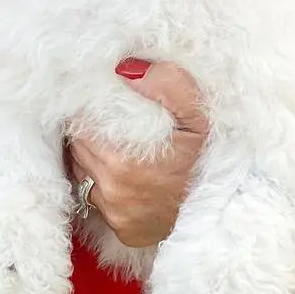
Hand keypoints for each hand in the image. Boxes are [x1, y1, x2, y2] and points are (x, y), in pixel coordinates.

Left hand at [67, 60, 207, 247]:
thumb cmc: (202, 162)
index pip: (82, 122)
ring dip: (88, 152)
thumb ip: (169, 87)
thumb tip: (127, 69)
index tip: (99, 100)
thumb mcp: (197, 120)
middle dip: (88, 128)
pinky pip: (91, 192)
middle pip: (78, 143)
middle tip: (106, 119)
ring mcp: (111, 207)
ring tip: (110, 142)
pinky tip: (116, 170)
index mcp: (124, 160)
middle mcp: (112, 186)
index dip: (89, 107)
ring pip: (80, 166)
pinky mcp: (116, 224)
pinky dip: (97, 178)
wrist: (216, 212)